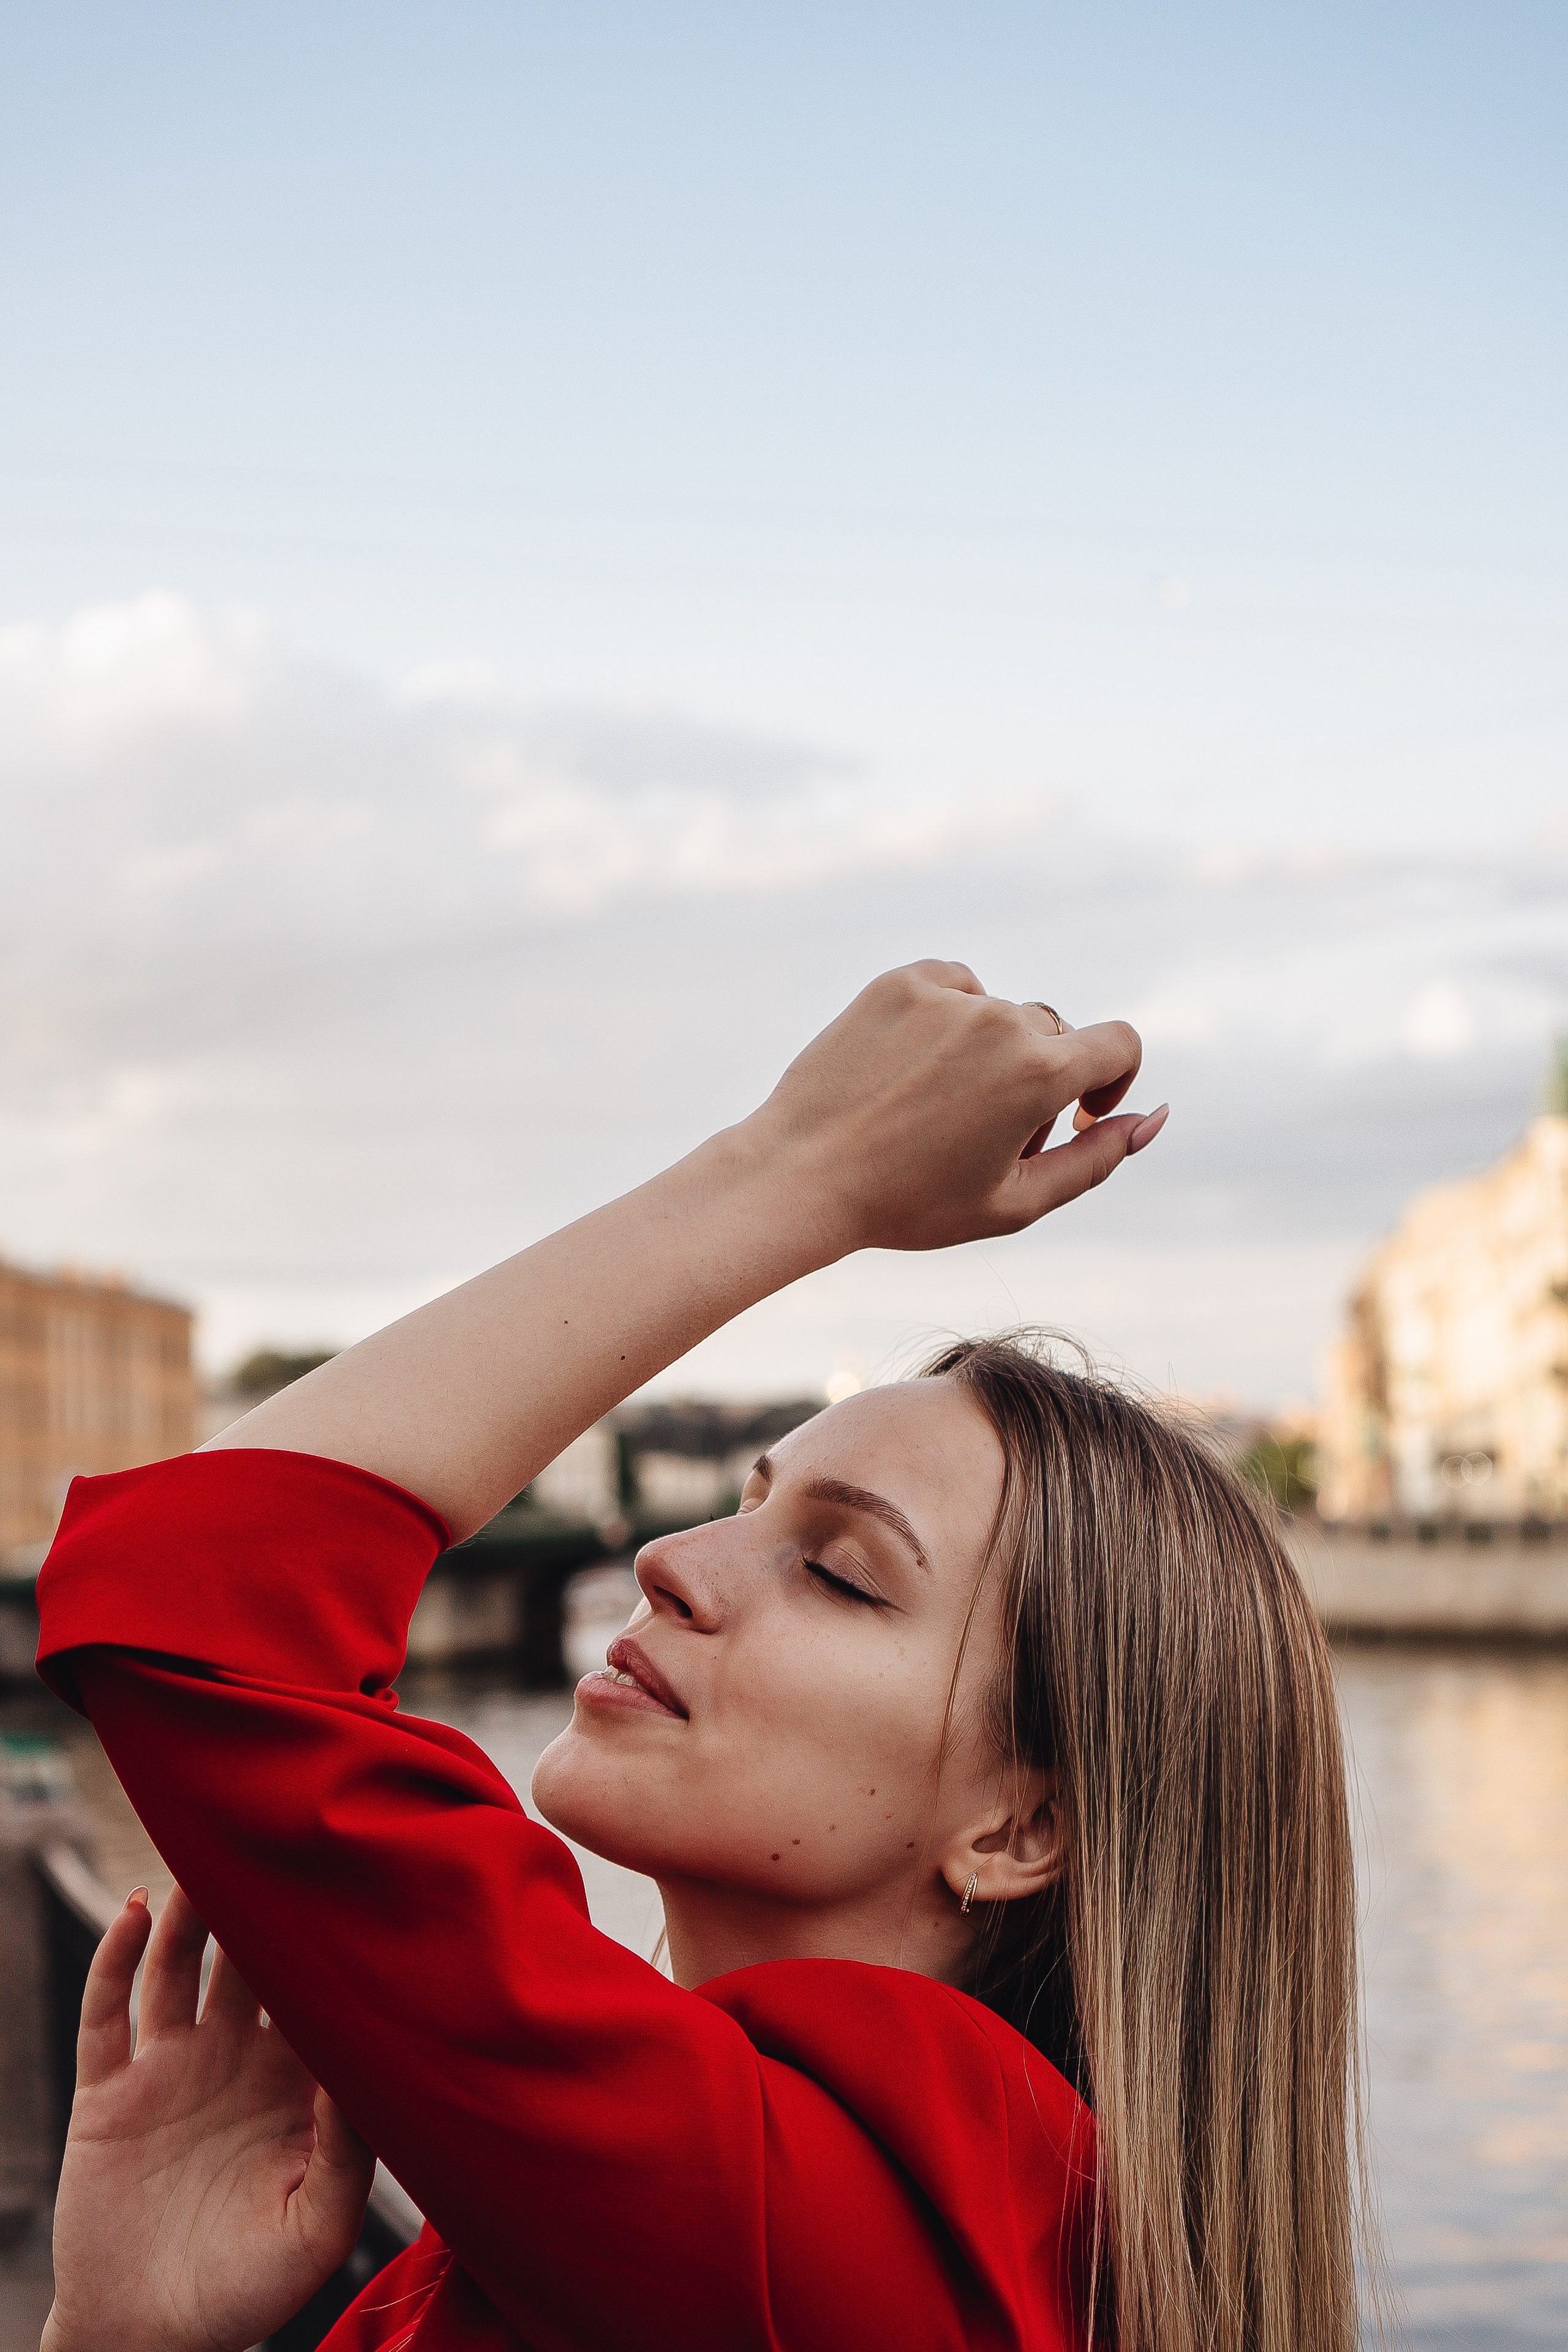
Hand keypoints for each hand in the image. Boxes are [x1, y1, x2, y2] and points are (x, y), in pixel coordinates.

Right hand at [44, 1886, 374, 2351]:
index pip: (316, 1991)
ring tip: (207, 1860)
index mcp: (292, 2082)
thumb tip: (368, 2062)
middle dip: (262, 1907)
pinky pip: (108, 2010)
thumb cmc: (249, 2288)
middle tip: (281, 1843)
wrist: (151, 2337)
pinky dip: (116, 1956)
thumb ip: (349, 2148)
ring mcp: (168, 2068)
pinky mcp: (109, 2090)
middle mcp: (234, 2059)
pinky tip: (137, 1910)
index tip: (355, 1883)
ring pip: (179, 1966)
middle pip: (248, 1960)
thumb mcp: (319, 2224)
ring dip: (190, 1914)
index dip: (330, 1943)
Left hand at [748, 959, 1164, 1253]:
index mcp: (1040, 1073)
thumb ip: (1098, 1160)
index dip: (1111, 1081)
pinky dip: (950, 1020)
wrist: (801, 1176)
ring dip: (991, 1051)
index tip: (1077, 1114)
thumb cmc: (911, 1204)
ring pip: (1002, 1012)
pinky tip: (916, 1070)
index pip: (1120, 1044)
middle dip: (1039, 1078)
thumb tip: (1154, 1117)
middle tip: (988, 1135)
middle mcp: (1000, 1020)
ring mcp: (947, 996)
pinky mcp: (900, 983)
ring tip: (941, 1107)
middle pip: (1054, 1034)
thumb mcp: (1017, 1202)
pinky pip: (955, 987)